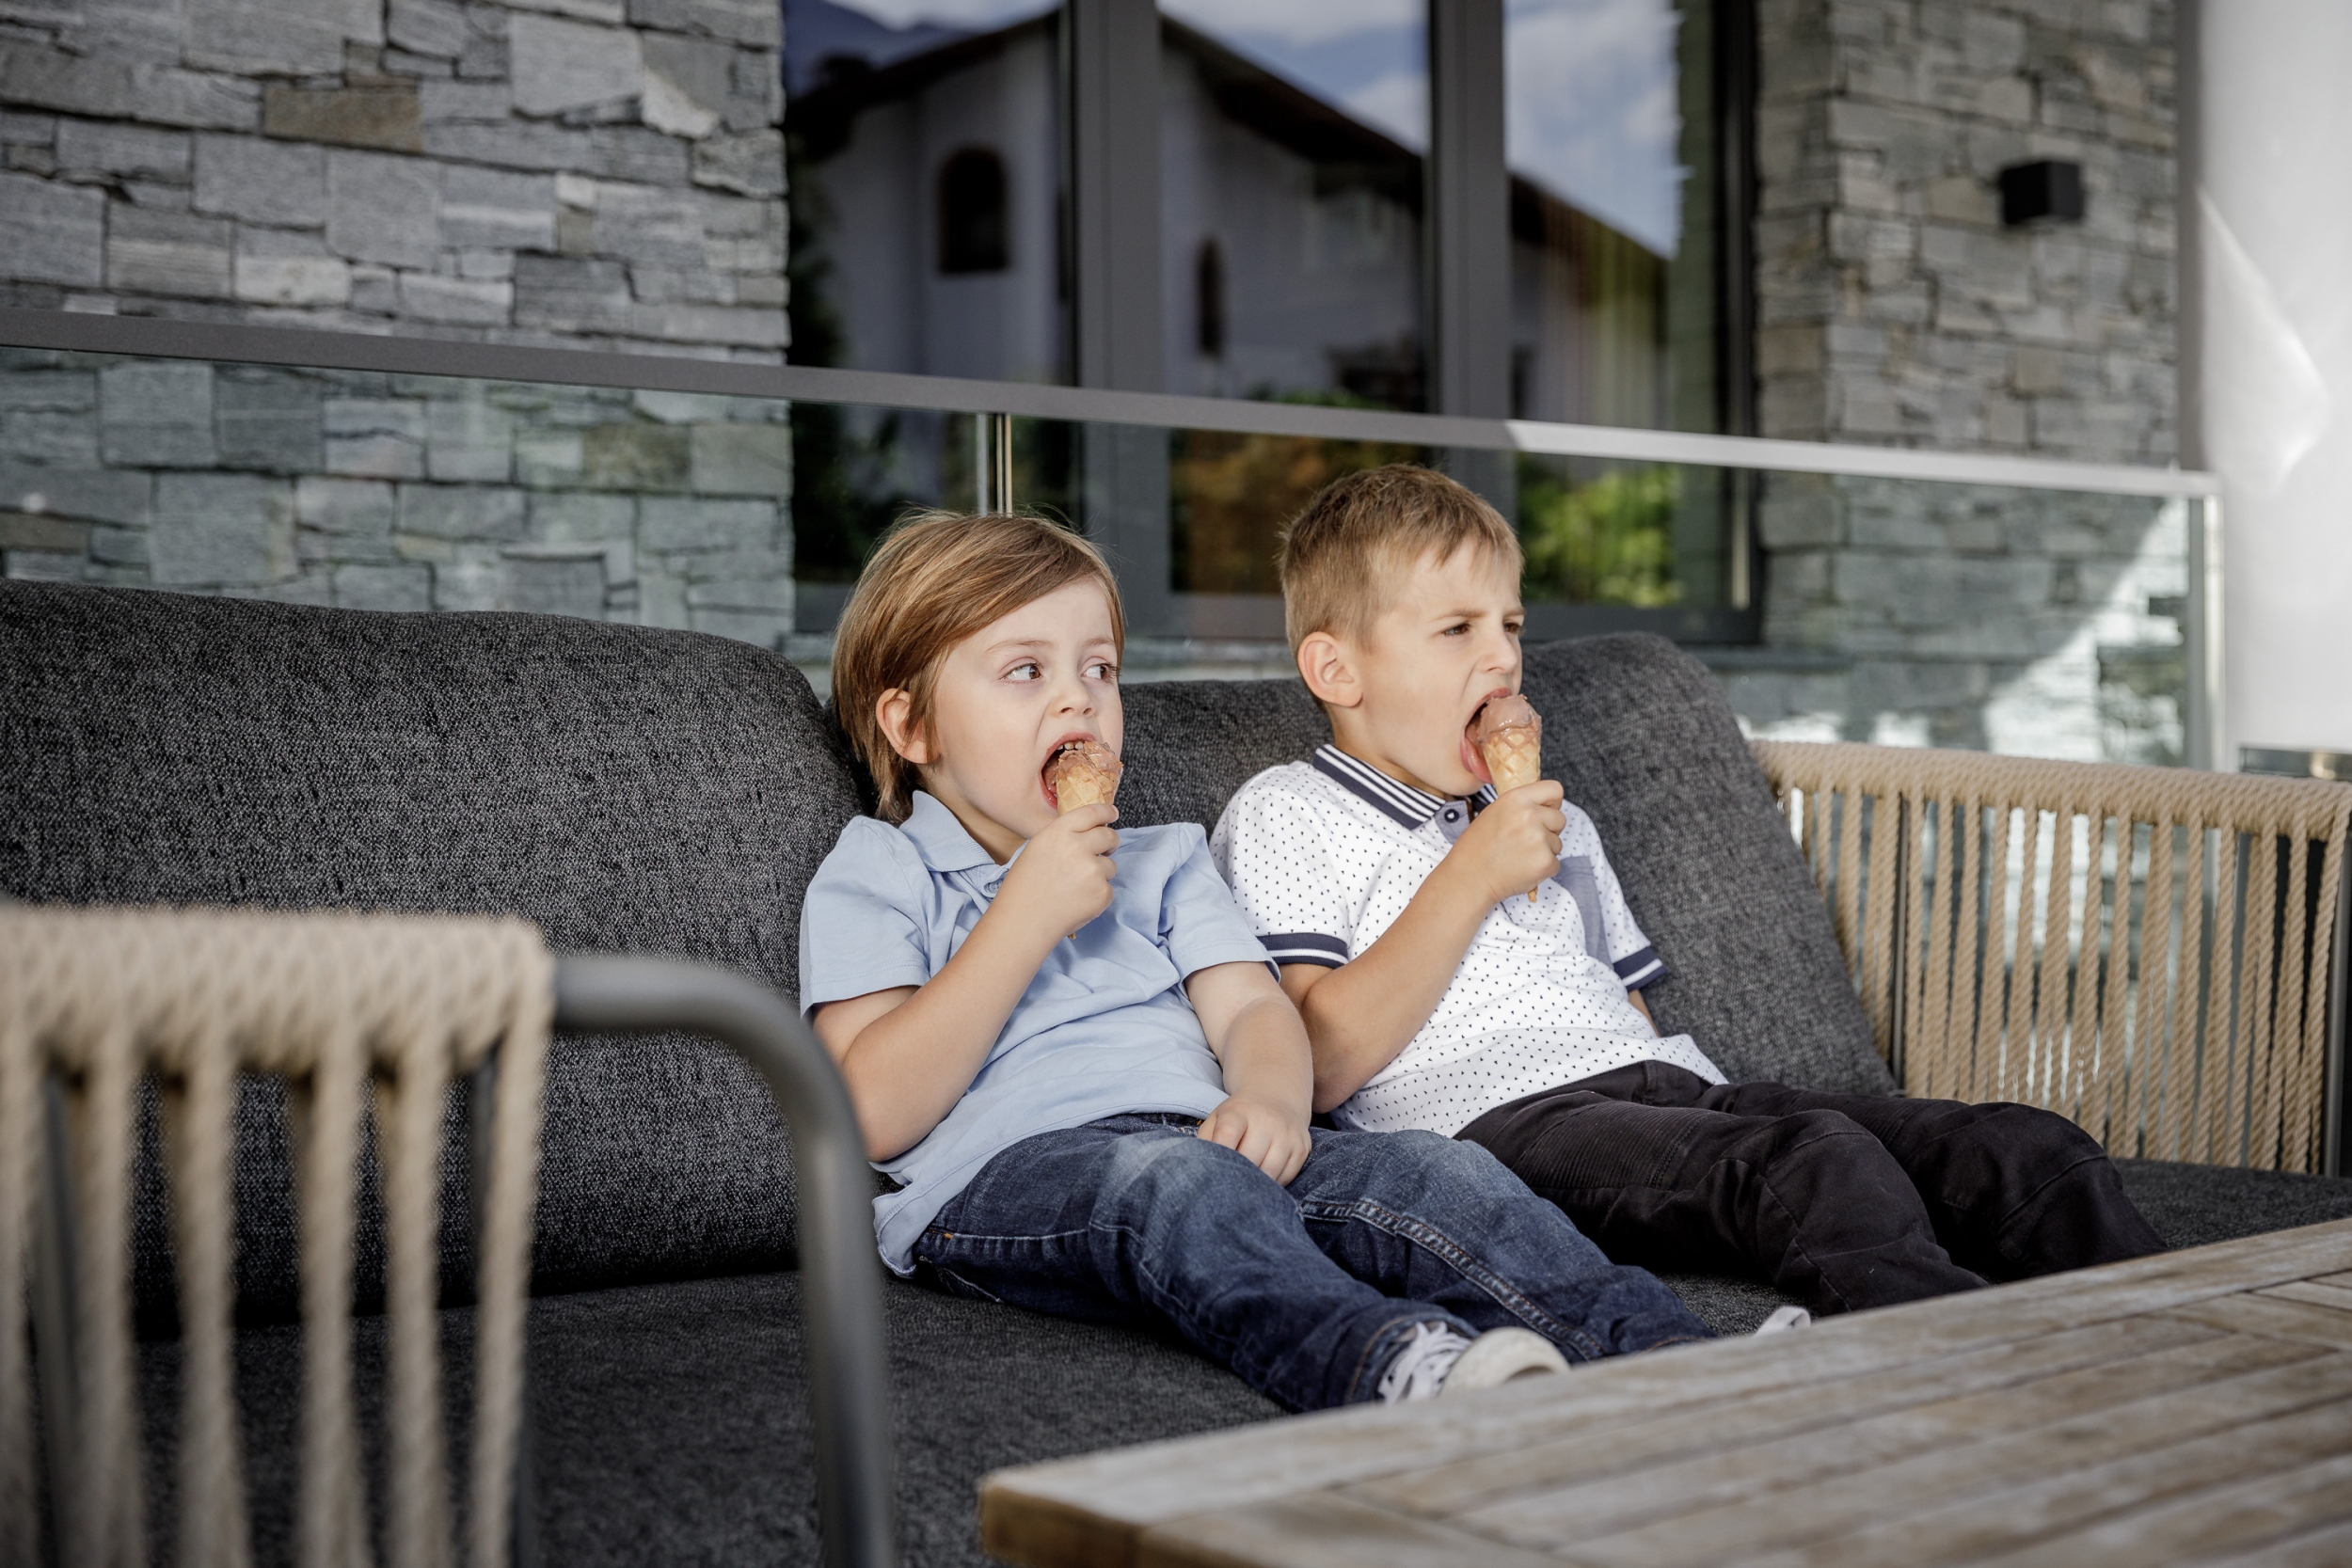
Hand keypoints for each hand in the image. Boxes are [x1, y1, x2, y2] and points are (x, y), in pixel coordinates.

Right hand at [991, 802, 1118, 945]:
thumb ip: (1063, 838)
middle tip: (1106, 850)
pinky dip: (1098, 896)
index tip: (1112, 814)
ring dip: (1100, 873)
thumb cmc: (1024, 888)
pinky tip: (1077, 902)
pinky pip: (1109, 889)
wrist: (1023, 922)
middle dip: (1111, 842)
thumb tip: (1089, 834)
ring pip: (1110, 865)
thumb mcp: (1037, 849)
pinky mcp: (1102, 893)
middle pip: (1108, 836)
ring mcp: (1092, 871)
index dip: (1105, 812)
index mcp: (1058, 833)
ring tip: (1076, 887)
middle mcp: (1077, 847)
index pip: (1091, 813)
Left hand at [1197, 1094, 1311, 1184]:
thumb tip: (1201, 1169)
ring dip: (1256, 1184)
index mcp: (1239, 1112)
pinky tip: (1264, 1178)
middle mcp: (1267, 1121)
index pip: (1227, 1133)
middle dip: (1237, 1175)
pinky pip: (1286, 1177)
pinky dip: (1273, 1184)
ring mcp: (1288, 1135)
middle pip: (1250, 1159)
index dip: (1220, 1155)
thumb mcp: (1217, 1118)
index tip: (1214, 1172)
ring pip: (1270, 1172)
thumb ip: (1205, 1140)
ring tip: (1245, 1185)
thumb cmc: (1240, 1116)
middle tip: (1227, 1186)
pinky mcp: (1302, 1148)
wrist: (1277, 1097)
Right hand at [1453, 781, 1564, 904]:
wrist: (1469, 878)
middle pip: (1560, 818)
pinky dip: (1543, 869)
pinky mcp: (1546, 862)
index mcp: (1516, 799)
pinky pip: (1555, 863)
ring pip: (1557, 843)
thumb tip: (1543, 807)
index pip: (1555, 789)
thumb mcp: (1494, 812)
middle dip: (1548, 830)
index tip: (1545, 812)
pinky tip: (1522, 869)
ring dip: (1544, 851)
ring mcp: (1540, 839)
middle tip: (1525, 841)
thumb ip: (1521, 806)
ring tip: (1519, 856)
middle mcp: (1530, 815)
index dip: (1552, 803)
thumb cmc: (1476, 848)